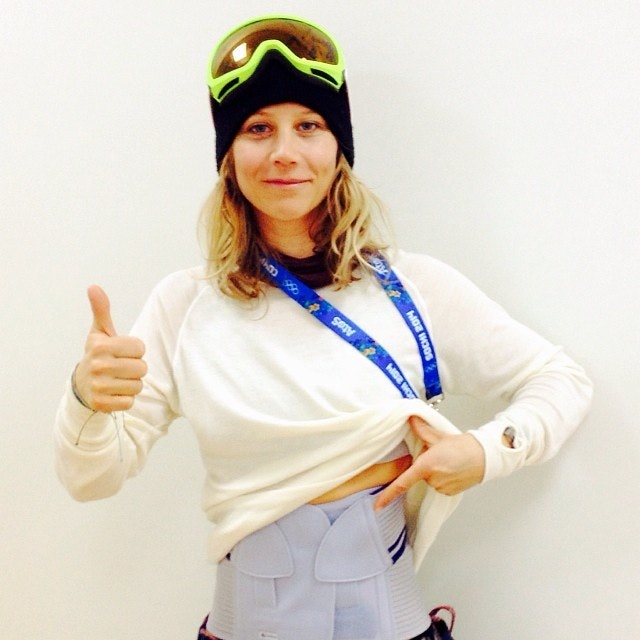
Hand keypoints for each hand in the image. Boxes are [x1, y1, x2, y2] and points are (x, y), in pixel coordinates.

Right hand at [73, 285, 146, 412]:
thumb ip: (101, 310)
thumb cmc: (98, 355)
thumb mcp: (100, 332)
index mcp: (101, 346)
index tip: (121, 352)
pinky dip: (125, 399)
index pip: (141, 348)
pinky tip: (113, 393)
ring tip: (117, 380)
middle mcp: (98, 366)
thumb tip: (94, 287)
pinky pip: (130, 402)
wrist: (81, 386)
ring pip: (138, 386)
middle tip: (120, 368)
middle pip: (142, 368)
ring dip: (131, 384)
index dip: (135, 351)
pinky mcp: (102, 404)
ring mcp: (99, 386)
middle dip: (135, 369)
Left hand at [374, 415, 484, 509]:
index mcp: (427, 465)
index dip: (388, 494)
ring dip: (432, 471)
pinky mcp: (448, 493)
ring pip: (428, 479)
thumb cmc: (464, 447)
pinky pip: (437, 485)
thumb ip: (421, 429)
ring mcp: (441, 488)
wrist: (484, 457)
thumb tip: (410, 419)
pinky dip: (441, 478)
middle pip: (418, 473)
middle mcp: (433, 479)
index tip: (377, 505)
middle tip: (437, 454)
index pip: (402, 482)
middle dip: (423, 464)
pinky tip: (451, 469)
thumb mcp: (439, 436)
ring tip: (447, 461)